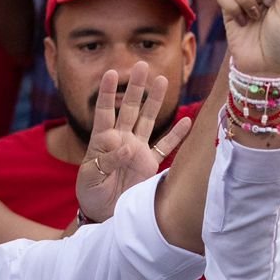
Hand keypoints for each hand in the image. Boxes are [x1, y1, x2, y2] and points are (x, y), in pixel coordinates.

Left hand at [76, 61, 194, 221]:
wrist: (104, 215)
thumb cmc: (91, 194)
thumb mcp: (91, 177)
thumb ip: (108, 160)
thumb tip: (127, 146)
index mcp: (101, 140)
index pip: (104, 111)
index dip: (106, 92)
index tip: (111, 72)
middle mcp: (121, 140)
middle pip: (129, 109)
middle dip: (136, 87)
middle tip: (142, 65)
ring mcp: (137, 150)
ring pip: (147, 121)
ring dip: (155, 101)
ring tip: (162, 80)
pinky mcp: (149, 164)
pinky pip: (165, 146)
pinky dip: (176, 135)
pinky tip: (188, 120)